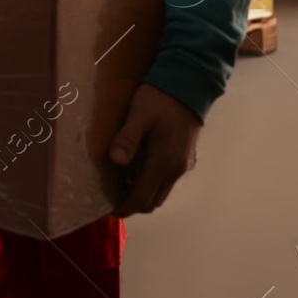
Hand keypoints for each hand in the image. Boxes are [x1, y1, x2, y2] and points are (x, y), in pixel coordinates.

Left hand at [107, 84, 200, 216]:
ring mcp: (183, 165)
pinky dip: (151, 184)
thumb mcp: (138, 115)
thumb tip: (116, 162)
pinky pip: (167, 181)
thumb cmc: (159, 99)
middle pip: (153, 201)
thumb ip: (127, 139)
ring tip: (120, 185)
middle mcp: (176, 169)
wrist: (188, 86)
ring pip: (161, 192)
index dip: (125, 207)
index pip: (142, 197)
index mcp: (163, 162)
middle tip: (111, 197)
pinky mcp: (185, 159)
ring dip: (142, 194)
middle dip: (132, 204)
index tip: (109, 210)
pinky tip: (136, 171)